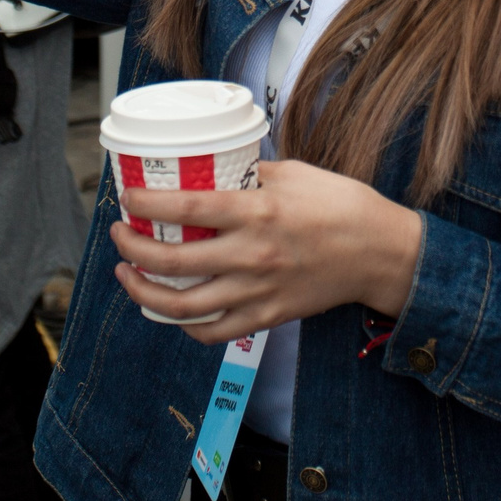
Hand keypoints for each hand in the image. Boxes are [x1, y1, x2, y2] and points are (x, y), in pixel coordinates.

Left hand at [111, 158, 426, 342]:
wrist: (380, 252)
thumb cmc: (341, 205)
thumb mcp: (294, 173)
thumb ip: (251, 174)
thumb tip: (214, 169)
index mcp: (258, 212)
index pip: (188, 208)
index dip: (149, 204)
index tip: (126, 199)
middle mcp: (252, 255)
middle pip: (174, 261)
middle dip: (133, 250)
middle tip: (120, 236)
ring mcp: (258, 291)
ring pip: (184, 305)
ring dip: (146, 292)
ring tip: (129, 275)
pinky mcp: (268, 316)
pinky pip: (214, 331)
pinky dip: (185, 325)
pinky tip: (173, 309)